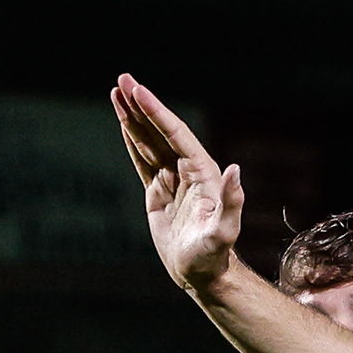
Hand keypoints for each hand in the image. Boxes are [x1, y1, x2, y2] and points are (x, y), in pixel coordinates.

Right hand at [113, 76, 245, 294]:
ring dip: (133, 117)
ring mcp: (171, 178)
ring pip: (148, 140)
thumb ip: (231, 202)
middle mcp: (187, 169)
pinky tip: (123, 123)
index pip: (175, 133)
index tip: (138, 92)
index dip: (156, 112)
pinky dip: (131, 140)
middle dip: (141, 105)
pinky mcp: (158, 191)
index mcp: (202, 171)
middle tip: (122, 79)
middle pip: (160, 129)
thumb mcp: (223, 232)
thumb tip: (235, 170)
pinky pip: (142, 159)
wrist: (201, 273)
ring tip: (117, 92)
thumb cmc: (213, 255)